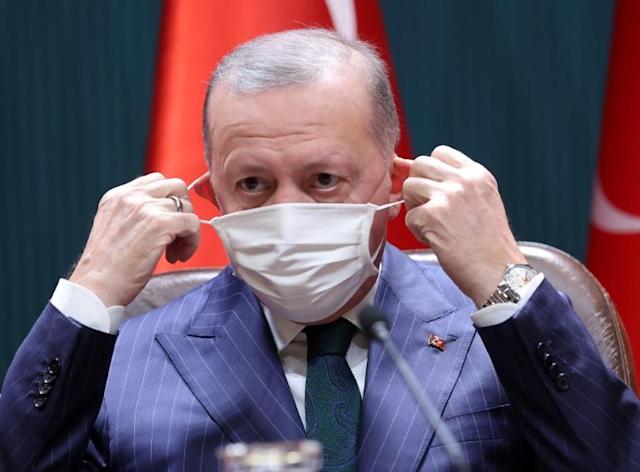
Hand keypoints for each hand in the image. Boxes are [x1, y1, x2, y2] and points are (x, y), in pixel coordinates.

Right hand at [69, 173, 199, 306]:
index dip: (168, 202)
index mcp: (117, 196)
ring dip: (186, 230)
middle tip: (176, 236)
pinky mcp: (160, 223)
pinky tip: (178, 257)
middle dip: (182, 210)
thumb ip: (135, 214)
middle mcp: (130, 196)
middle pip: (176, 186)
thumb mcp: (115, 229)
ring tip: (173, 252)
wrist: (95, 288)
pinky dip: (192, 241)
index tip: (167, 225)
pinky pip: (192, 223)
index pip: (156, 181)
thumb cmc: (106, 269)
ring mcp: (145, 207)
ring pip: (186, 206)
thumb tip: (165, 214)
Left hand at [401, 145, 526, 306]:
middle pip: (420, 165)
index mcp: (478, 175)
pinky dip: (417, 231)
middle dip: (418, 186)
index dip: (431, 171)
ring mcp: (448, 196)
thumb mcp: (485, 202)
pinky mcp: (433, 215)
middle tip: (429, 209)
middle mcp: (464, 180)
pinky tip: (435, 240)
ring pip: (409, 186)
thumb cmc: (490, 246)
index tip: (435, 190)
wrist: (499, 273)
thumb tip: (427, 177)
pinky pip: (409, 216)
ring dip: (415, 207)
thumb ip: (461, 186)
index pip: (440, 152)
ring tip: (432, 225)